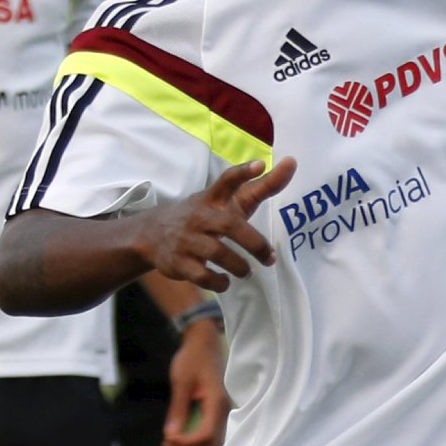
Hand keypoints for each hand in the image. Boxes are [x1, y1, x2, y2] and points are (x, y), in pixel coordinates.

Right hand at [143, 156, 294, 292]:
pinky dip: (218, 282)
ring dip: (239, 266)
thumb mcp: (228, 201)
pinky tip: (225, 281)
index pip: (227, 180)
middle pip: (229, 225)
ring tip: (247, 271)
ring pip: (216, 253)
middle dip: (254, 243)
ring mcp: (187, 239)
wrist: (153, 233)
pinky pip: (201, 275)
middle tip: (270, 258)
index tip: (260, 164)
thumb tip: (292, 163)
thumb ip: (261, 187)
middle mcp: (200, 216)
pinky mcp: (178, 261)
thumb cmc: (205, 216)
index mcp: (213, 199)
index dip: (243, 172)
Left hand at [163, 318, 227, 445]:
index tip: (166, 440)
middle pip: (212, 444)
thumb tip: (170, 436)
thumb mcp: (181, 383)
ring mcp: (224, 412)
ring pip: (213, 443)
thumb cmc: (193, 358)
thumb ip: (178, 411)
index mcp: (217, 403)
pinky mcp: (218, 412)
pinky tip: (180, 445)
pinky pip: (211, 435)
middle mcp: (224, 411)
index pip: (206, 435)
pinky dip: (196, 444)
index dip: (186, 444)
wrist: (204, 342)